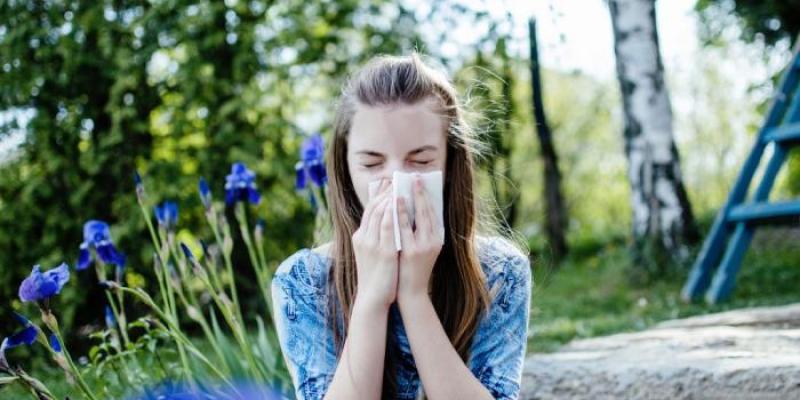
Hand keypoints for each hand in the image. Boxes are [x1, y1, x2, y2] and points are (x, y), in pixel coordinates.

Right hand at [352, 178, 398, 311]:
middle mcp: (363, 237)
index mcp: (360, 237)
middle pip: (373, 208)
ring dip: (389, 197)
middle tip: (396, 179)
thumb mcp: (371, 253)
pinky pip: (388, 226)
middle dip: (385, 192)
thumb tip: (389, 221)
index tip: (387, 183)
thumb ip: (376, 237)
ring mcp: (372, 244)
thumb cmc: (376, 276)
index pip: (369, 210)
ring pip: (379, 213)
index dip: (378, 194)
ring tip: (399, 185)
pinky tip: (399, 203)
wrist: (373, 298)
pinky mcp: (383, 251)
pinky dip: (392, 212)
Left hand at [396, 176, 443, 302]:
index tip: (419, 181)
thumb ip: (420, 230)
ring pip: (416, 217)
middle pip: (427, 211)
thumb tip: (413, 208)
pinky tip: (393, 203)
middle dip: (420, 192)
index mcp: (437, 239)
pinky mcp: (410, 252)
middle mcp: (433, 241)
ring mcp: (422, 247)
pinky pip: (403, 228)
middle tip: (414, 177)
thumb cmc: (413, 268)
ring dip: (409, 199)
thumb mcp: (422, 248)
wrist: (410, 292)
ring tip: (403, 185)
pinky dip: (399, 213)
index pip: (432, 212)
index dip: (426, 195)